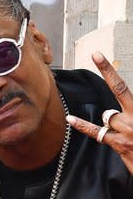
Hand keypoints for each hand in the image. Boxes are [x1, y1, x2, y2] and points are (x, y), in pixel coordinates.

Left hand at [66, 53, 132, 174]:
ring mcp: (128, 130)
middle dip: (108, 71)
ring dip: (112, 121)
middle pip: (120, 90)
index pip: (124, 87)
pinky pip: (96, 132)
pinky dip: (83, 125)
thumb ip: (131, 110)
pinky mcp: (120, 144)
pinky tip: (71, 119)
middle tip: (96, 54)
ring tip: (127, 132)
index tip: (99, 56)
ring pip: (109, 116)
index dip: (110, 70)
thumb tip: (117, 107)